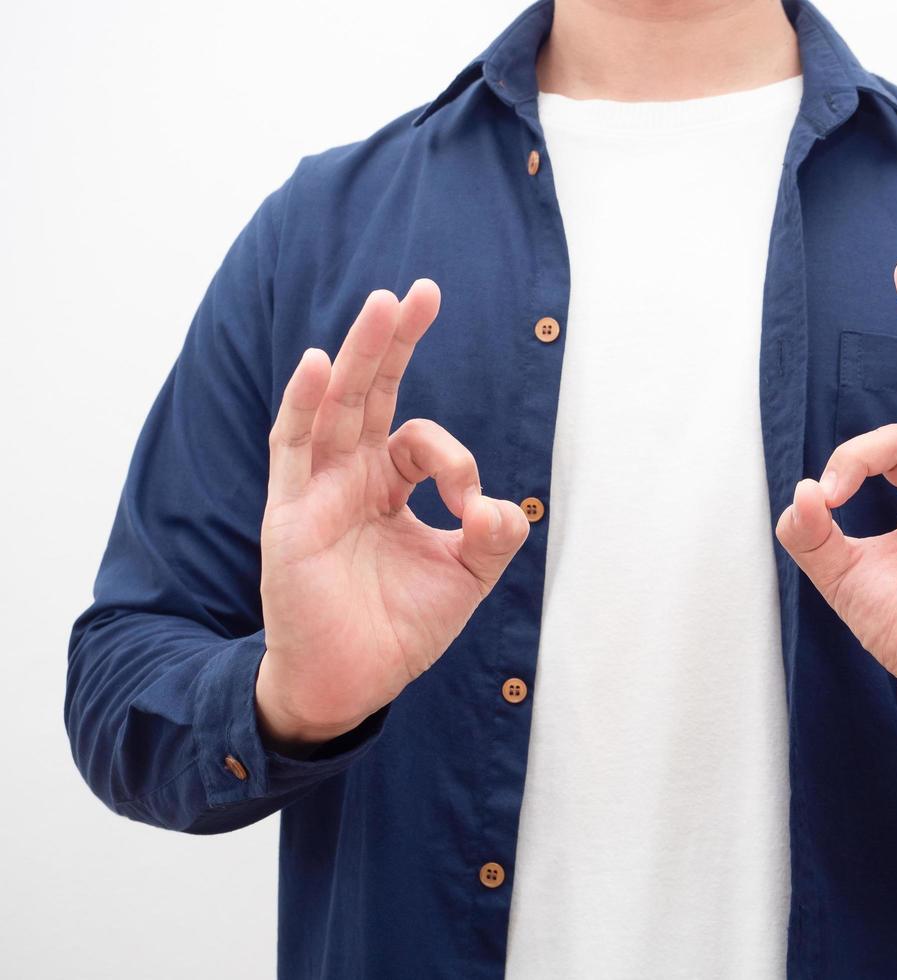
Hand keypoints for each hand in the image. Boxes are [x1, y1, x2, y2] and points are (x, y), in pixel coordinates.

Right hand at [256, 281, 529, 749]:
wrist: (351, 684)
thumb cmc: (399, 628)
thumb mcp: (465, 577)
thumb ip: (494, 537)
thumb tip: (504, 507)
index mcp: (387, 487)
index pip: (420, 441)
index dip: (455, 460)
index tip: (475, 508)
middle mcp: (349, 479)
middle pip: (370, 395)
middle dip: (395, 343)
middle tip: (420, 290)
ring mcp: (315, 492)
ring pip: (335, 408)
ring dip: (357, 355)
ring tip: (382, 303)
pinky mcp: (289, 517)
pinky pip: (292, 450)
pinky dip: (302, 405)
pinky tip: (316, 363)